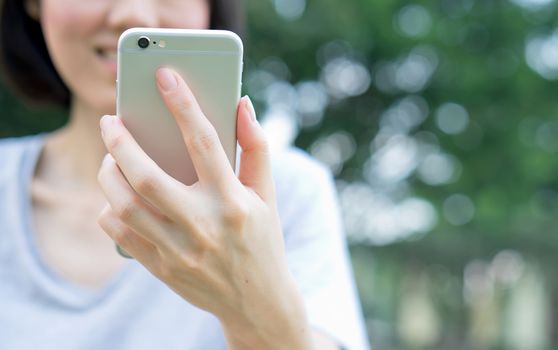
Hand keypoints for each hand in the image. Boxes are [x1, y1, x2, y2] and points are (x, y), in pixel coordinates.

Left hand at [97, 68, 313, 348]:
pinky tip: (117, 196)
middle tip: (110, 120)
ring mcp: (179, 251)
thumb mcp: (266, 196)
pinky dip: (110, 209)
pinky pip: (120, 233)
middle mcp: (204, 225)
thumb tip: (242, 105)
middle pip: (147, 177)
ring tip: (110, 157)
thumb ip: (256, 148)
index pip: (204, 143)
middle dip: (121, 143)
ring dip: (109, 174)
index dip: (183, 104)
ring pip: (125, 205)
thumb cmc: (263, 241)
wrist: (256, 301)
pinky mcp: (161, 268)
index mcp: (234, 201)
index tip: (164, 76)